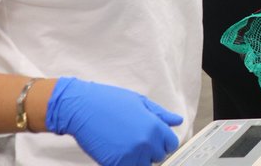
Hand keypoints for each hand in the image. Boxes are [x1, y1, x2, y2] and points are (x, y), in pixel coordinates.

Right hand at [45, 77, 181, 165]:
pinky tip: (118, 151)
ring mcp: (130, 155)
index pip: (171, 144)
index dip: (164, 142)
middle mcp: (146, 143)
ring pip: (143, 165)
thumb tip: (177, 121)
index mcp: (154, 126)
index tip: (155, 140)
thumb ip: (161, 115)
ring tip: (127, 146)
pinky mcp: (115, 163)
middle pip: (158, 156)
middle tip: (136, 140)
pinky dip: (125, 163)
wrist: (83, 107)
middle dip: (151, 150)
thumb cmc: (110, 101)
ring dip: (138, 159)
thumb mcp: (140, 102)